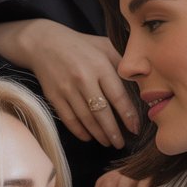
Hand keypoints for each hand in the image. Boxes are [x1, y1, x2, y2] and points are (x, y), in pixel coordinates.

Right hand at [0, 19, 140, 146]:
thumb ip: (122, 63)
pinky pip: (69, 119)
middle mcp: (83, 78)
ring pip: (85, 119)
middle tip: (121, 144)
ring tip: (108, 142)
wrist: (44, 43)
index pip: (118, 96)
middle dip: (113, 132)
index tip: (135, 129)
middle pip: (102, 112)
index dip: (128, 115)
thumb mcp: (105, 46)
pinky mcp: (54, 96)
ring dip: (98, 134)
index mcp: (100, 65)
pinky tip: (88, 137)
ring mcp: (67, 88)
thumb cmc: (81, 45)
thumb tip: (141, 84)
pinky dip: (79, 131)